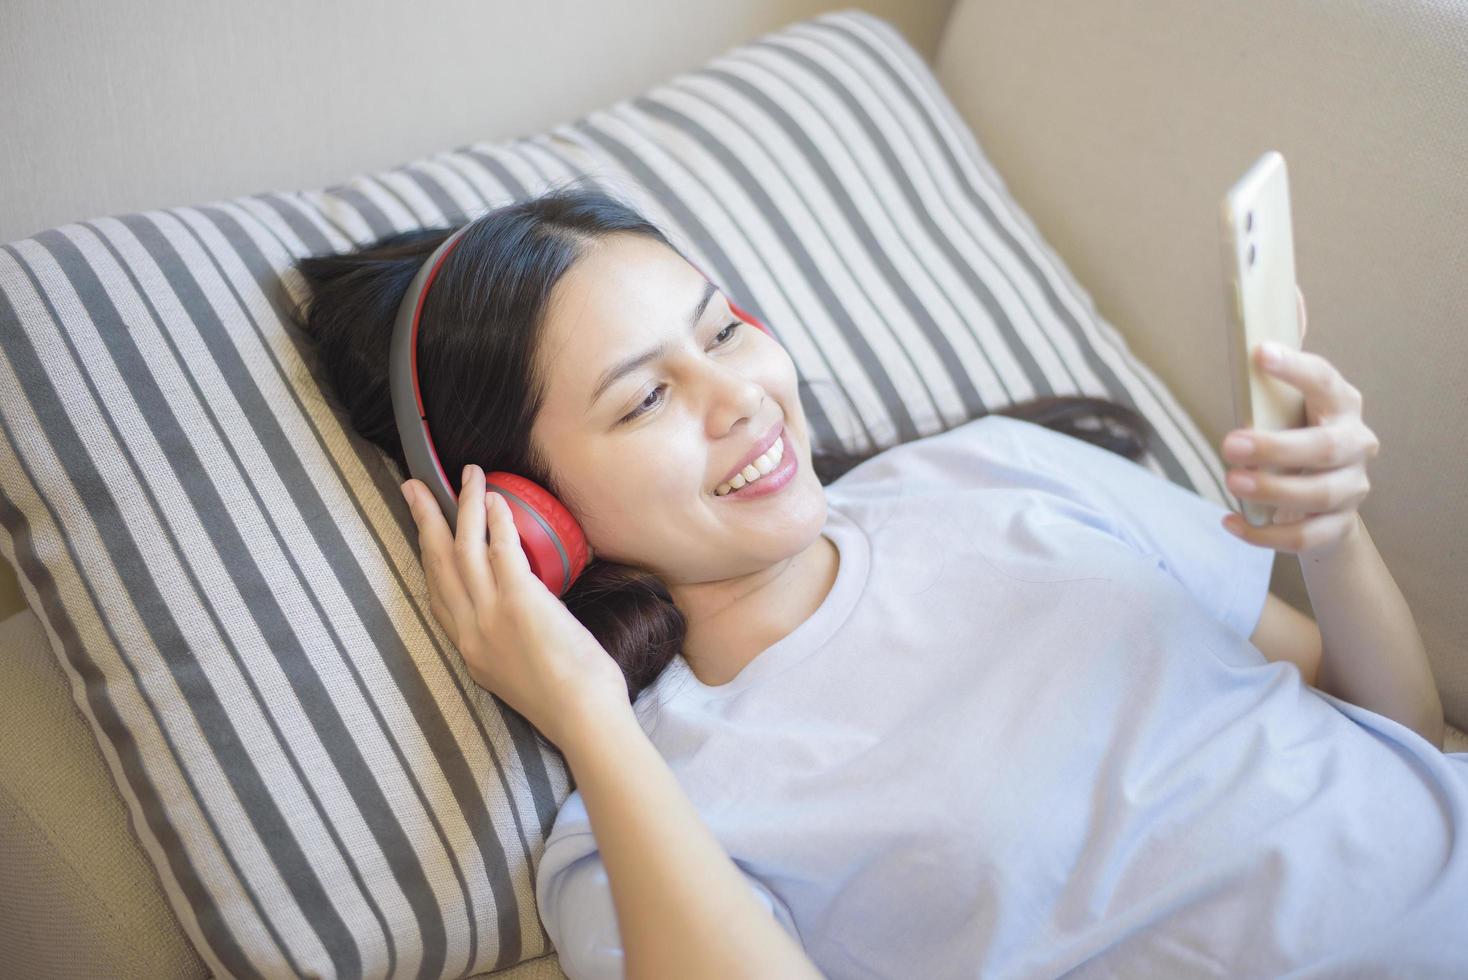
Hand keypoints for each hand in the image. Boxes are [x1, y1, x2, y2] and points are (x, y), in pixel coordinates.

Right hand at [400, 465, 629, 749]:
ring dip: (463, 506)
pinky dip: (496, 521)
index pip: (438, 594)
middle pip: (438, 563)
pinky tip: (496, 498)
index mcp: (469, 649)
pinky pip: (500, 550)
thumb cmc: (567, 702)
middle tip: (415, 487)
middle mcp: (469, 630)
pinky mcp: (518, 601)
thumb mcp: (518, 674)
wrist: (581, 718)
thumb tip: (519, 619)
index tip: (424, 529)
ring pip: (464, 548)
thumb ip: (507, 643)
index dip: (427, 556)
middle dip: (425, 520)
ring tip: (467, 475)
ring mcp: (490, 615)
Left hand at [1219, 286, 1379, 557]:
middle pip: (1324, 447)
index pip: (1325, 381)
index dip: (1296, 368)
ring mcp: (1350, 488)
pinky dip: (1265, 534)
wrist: (1324, 502)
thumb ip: (1287, 351)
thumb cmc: (1297, 434)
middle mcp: (1354, 444)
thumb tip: (1287, 288)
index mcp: (1340, 405)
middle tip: (1229, 443)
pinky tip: (1230, 522)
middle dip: (1278, 447)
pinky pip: (1304, 536)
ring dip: (1274, 489)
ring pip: (1319, 494)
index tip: (1260, 353)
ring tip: (1232, 482)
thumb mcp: (1288, 397)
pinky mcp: (1336, 526)